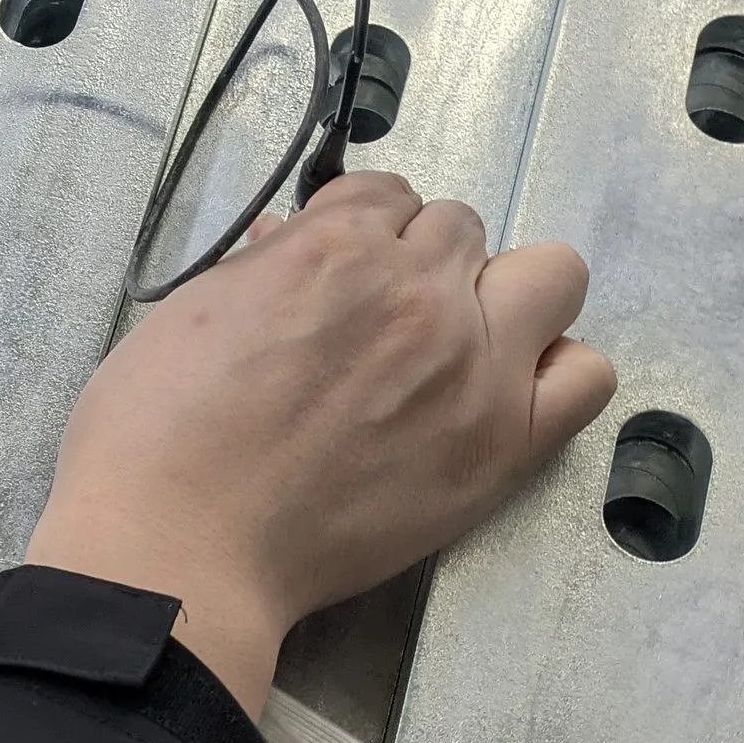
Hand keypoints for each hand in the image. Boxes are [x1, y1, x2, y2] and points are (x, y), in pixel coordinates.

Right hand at [26, 173, 616, 718]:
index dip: (363, 235)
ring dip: (505, 299)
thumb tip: (290, 242)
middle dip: (423, 264)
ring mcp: (474, 366)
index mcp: (336, 246)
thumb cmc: (156, 436)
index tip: (342, 277)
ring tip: (457, 350)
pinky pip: (586, 375)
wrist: (180, 547)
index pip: (390, 195)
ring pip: (550, 275)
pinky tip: (504, 393)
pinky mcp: (503, 444)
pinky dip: (556, 370)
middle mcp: (420, 291)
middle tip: (382, 325)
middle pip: (463, 230)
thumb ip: (262, 269)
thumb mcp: (192, 313)